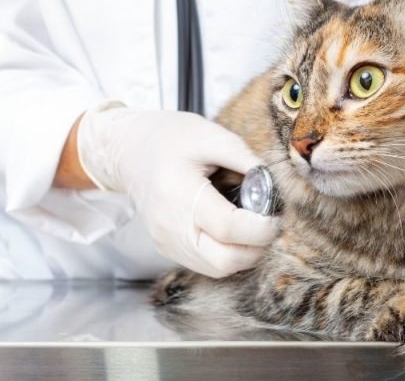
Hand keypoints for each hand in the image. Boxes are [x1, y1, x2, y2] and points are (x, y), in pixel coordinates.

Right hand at [77, 103, 278, 277]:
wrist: (129, 151)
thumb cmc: (168, 138)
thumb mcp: (210, 135)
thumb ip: (246, 160)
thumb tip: (276, 186)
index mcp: (180, 193)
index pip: (229, 228)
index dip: (262, 227)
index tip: (276, 215)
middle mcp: (170, 226)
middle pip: (225, 260)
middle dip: (256, 246)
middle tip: (266, 223)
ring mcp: (166, 241)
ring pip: (218, 268)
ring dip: (243, 253)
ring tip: (248, 225)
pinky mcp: (167, 247)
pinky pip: (205, 264)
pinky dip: (226, 253)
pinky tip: (229, 231)